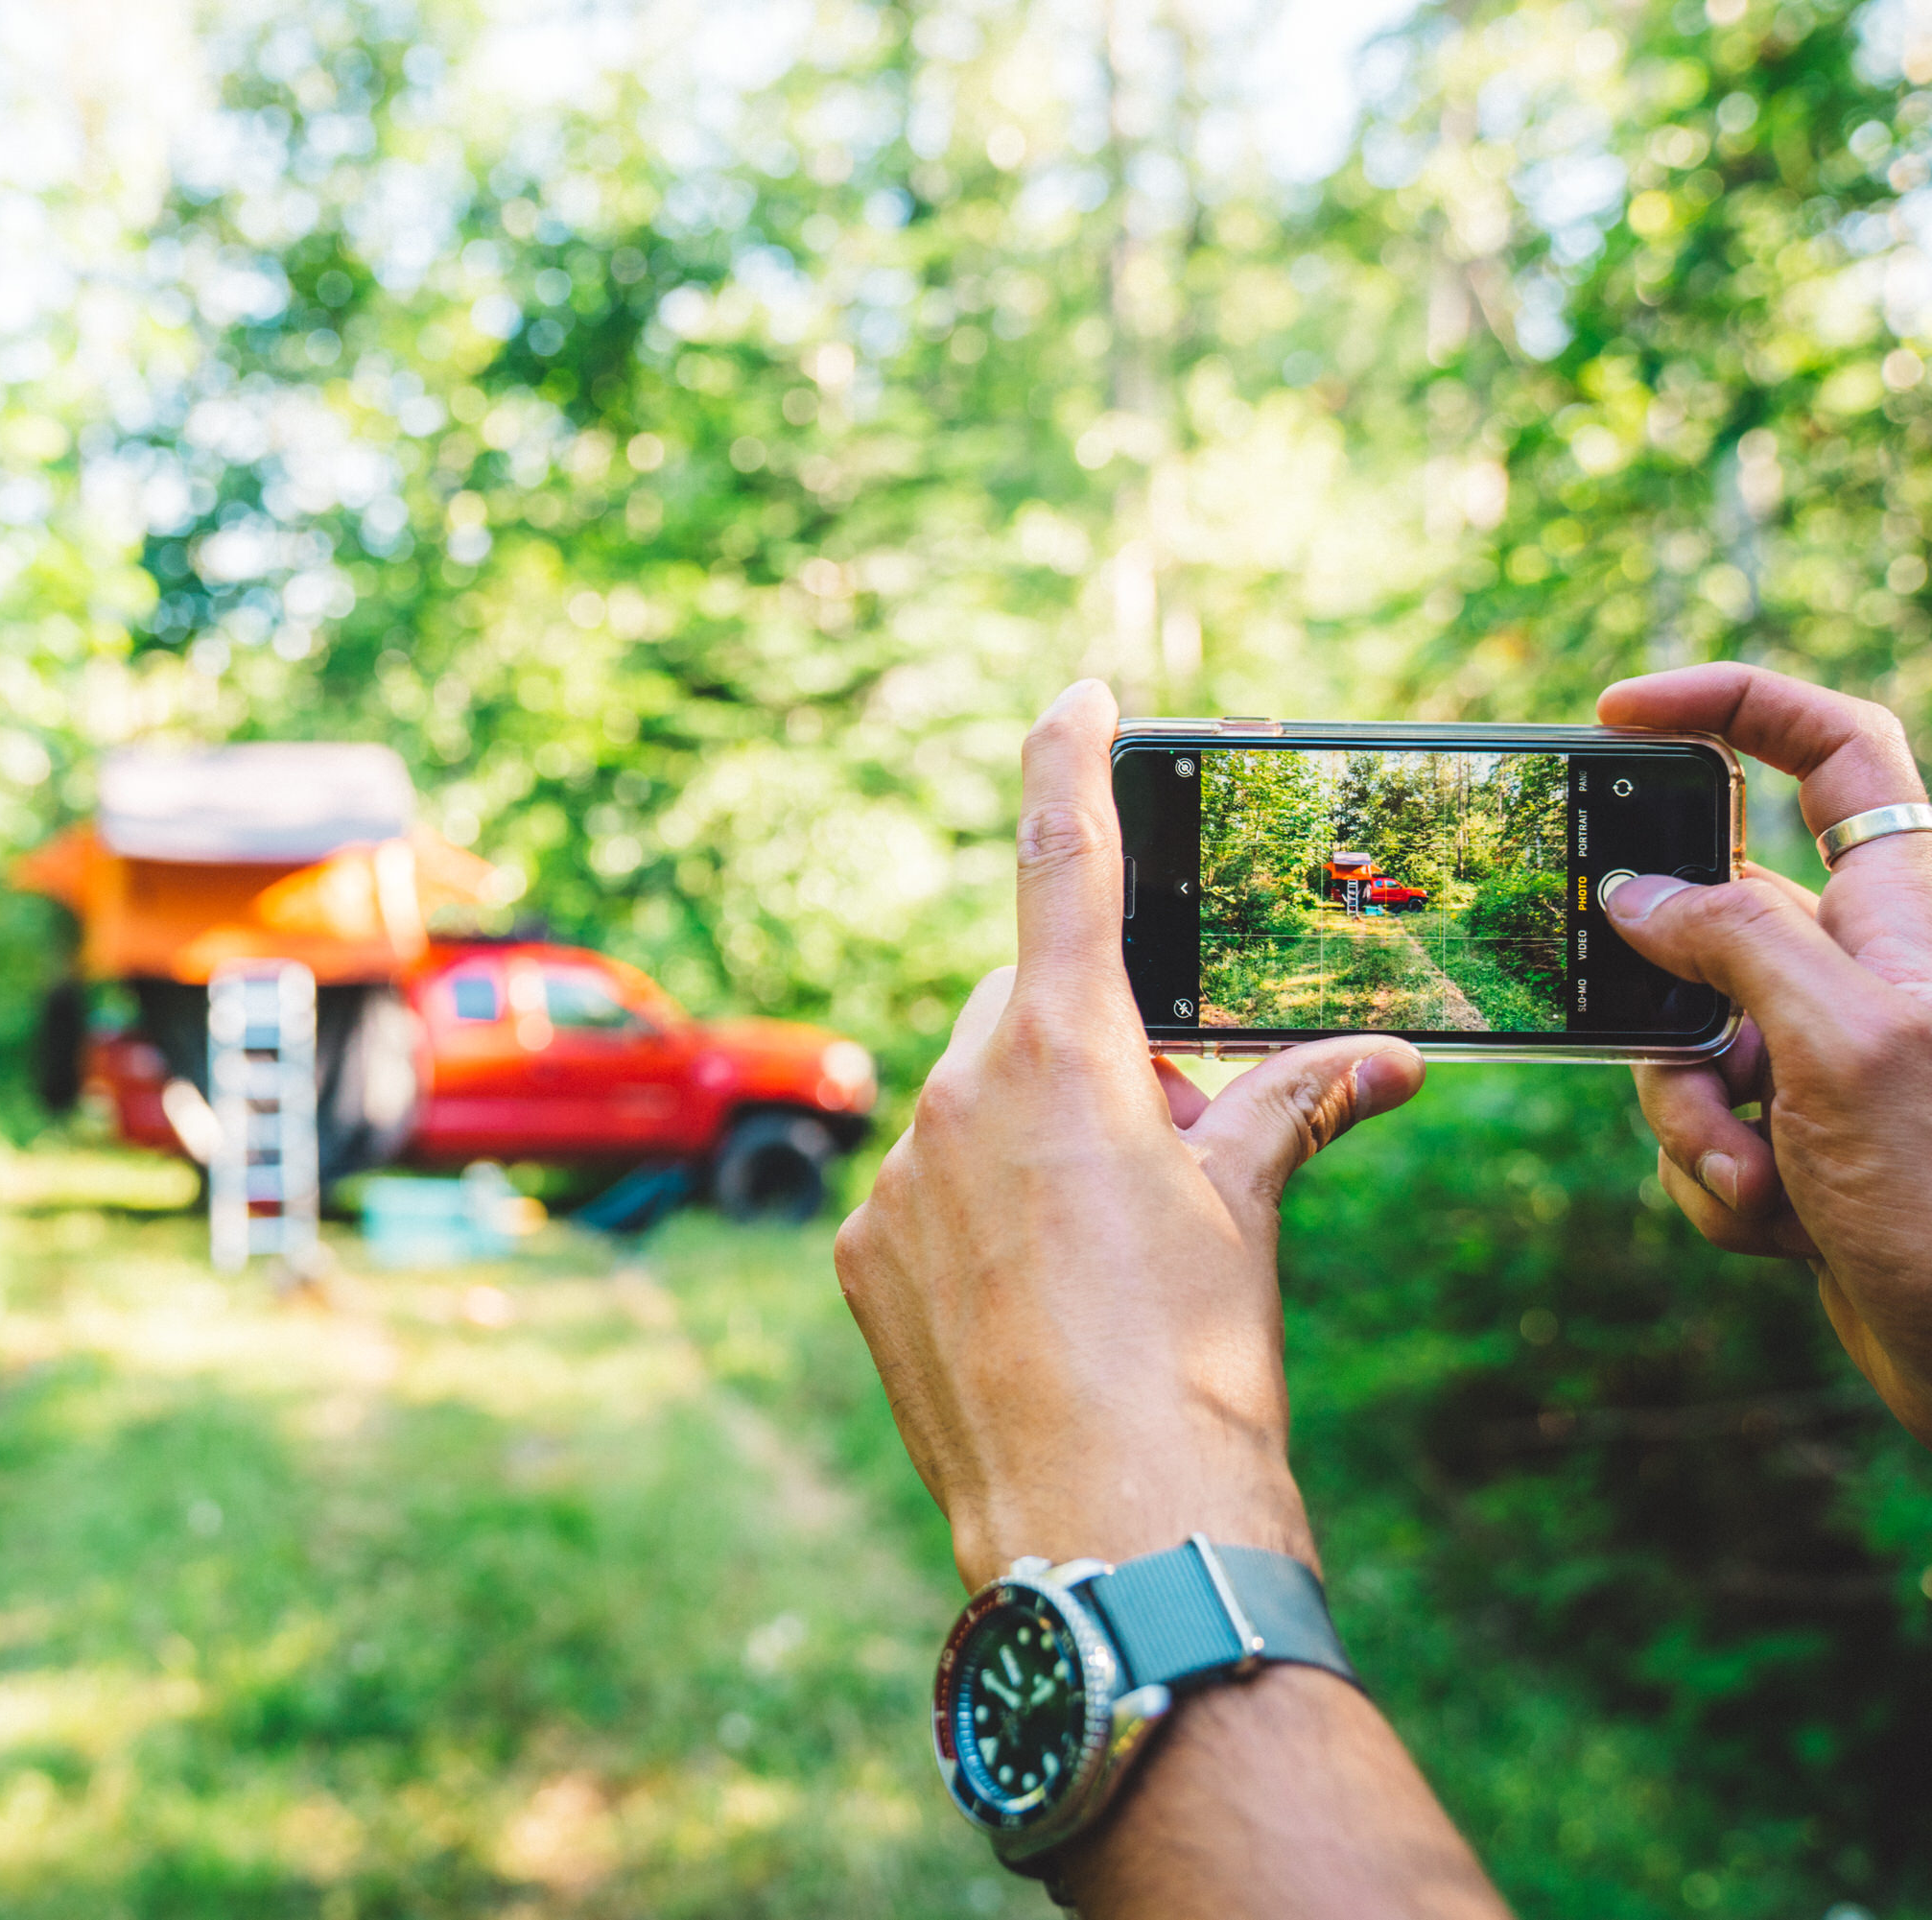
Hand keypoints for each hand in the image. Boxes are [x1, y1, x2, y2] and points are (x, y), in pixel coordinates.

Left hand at [833, 680, 1425, 1592]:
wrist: (1109, 1530)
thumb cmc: (1196, 1365)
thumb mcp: (1250, 1214)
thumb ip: (1293, 1106)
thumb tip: (1387, 1056)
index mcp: (1063, 1052)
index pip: (1061, 864)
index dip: (1068, 766)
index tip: (1074, 698)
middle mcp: (958, 1092)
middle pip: (1030, 1012)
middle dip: (1097, 1047)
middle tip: (1168, 1137)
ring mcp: (897, 1178)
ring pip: (975, 1104)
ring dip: (1037, 1135)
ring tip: (1106, 1250)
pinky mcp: (863, 1256)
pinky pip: (928, 1192)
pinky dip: (979, 1210)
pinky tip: (1035, 1296)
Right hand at [1596, 664, 1931, 1441]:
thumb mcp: (1840, 1043)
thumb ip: (1733, 942)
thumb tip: (1636, 892)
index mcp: (1902, 908)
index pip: (1829, 748)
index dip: (1731, 704)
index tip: (1618, 717)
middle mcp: (1863, 968)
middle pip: (1708, 924)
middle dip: (1668, 1015)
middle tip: (1703, 1077)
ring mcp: (1827, 1055)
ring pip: (1685, 1040)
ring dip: (1696, 1123)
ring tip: (1772, 1184)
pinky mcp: (1802, 1134)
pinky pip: (1700, 1126)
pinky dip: (1716, 1181)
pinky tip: (1785, 1228)